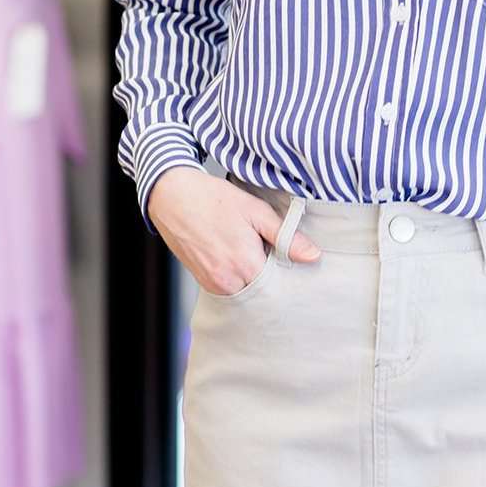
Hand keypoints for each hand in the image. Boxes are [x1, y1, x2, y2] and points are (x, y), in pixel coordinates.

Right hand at [146, 167, 321, 293]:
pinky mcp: (202, 283)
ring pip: (247, 290)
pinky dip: (239, 277)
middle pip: (264, 290)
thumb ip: (286, 236)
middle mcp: (228, 280)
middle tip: (270, 250)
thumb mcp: (255, 210)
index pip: (281, 283)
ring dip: (254, 276)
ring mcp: (213, 284)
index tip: (290, 257)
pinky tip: (237, 254)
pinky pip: (230, 288)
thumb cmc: (213, 199)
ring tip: (251, 249)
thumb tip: (313, 256)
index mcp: (245, 263)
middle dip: (272, 275)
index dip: (288, 270)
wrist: (172, 196)